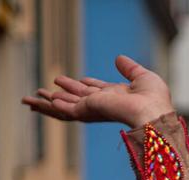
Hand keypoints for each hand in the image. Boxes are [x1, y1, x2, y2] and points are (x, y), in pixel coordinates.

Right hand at [22, 55, 173, 128]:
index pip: (94, 91)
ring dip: (49, 101)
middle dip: (59, 94)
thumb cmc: (155, 99)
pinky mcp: (89, 111)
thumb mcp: (142, 76)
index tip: (71, 81)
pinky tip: (46, 101)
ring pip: (66, 106)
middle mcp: (103, 104)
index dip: (81, 86)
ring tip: (33, 96)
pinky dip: (56, 106)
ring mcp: (95, 109)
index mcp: (117, 97)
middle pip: (75, 99)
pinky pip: (68, 109)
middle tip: (41, 90)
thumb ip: (129, 68)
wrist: (153, 112)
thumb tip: (119, 58)